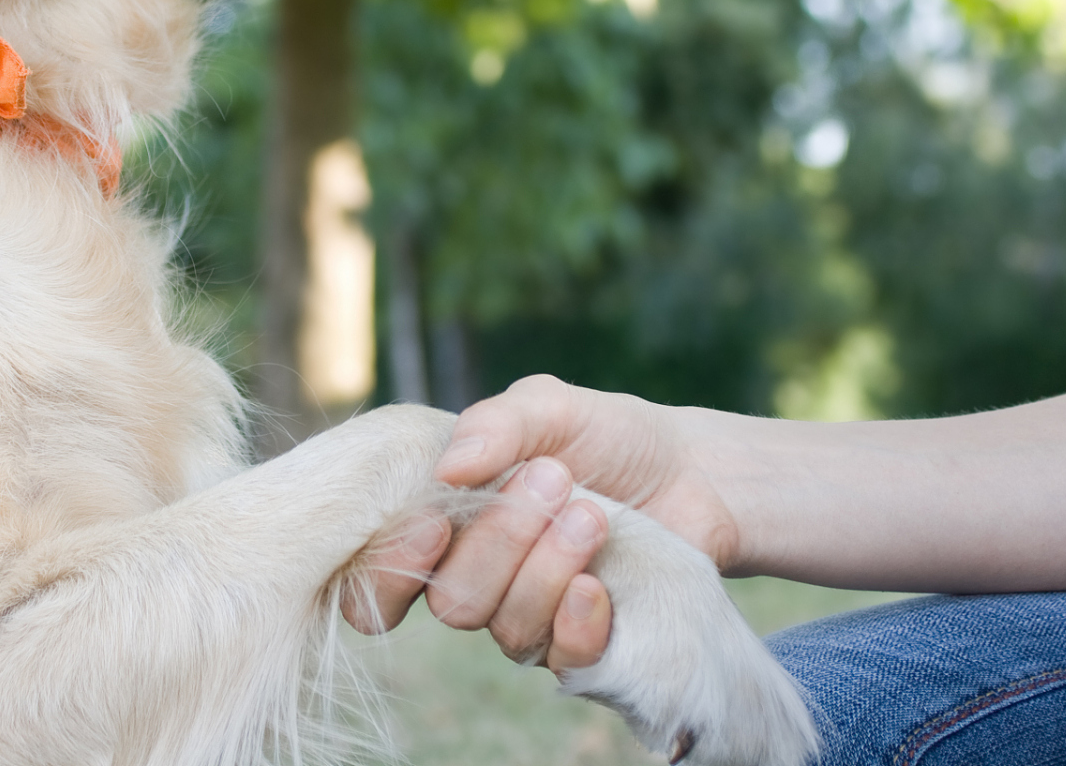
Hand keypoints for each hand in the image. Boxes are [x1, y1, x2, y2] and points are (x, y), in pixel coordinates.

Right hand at [345, 376, 739, 671]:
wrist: (691, 471)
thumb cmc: (604, 434)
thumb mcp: (548, 406)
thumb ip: (494, 424)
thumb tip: (449, 470)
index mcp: (442, 522)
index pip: (374, 578)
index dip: (388, 568)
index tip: (434, 524)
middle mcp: (473, 577)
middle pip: (448, 600)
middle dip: (499, 541)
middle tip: (554, 478)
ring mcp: (525, 615)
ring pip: (501, 626)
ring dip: (545, 566)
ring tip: (592, 512)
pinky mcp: (579, 643)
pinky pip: (557, 659)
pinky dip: (574, 622)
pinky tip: (597, 584)